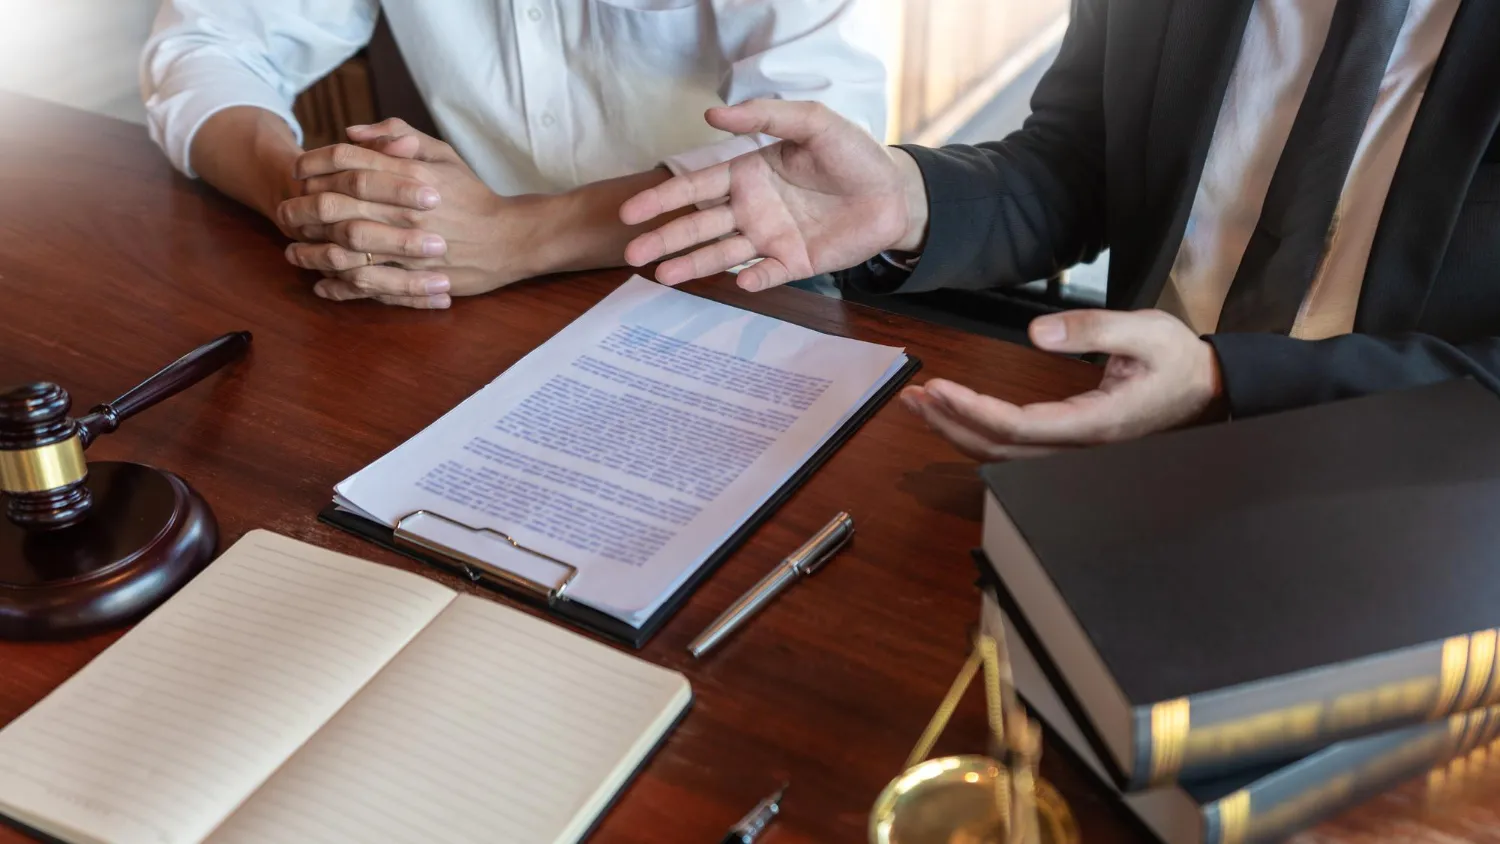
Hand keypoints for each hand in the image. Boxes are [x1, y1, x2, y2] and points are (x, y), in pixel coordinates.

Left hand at [277, 119, 544, 308]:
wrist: (511, 239)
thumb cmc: (474, 196)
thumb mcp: (442, 154)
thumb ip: (398, 135)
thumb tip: (353, 131)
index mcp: (411, 175)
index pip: (347, 162)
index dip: (314, 163)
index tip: (298, 171)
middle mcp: (405, 210)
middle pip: (333, 205)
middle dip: (299, 208)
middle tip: (283, 211)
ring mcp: (408, 248)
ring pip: (342, 249)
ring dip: (310, 251)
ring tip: (293, 251)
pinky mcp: (415, 280)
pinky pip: (366, 284)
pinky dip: (338, 287)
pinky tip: (321, 284)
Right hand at [618, 99, 927, 290]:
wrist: (894, 191)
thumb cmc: (852, 154)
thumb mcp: (812, 121)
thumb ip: (765, 114)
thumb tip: (711, 113)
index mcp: (747, 174)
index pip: (695, 188)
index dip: (662, 199)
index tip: (630, 212)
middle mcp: (751, 209)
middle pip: (698, 225)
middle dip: (664, 238)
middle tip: (632, 253)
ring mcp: (770, 238)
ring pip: (722, 253)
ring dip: (692, 264)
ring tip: (661, 275)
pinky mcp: (795, 262)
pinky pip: (767, 273)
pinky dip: (753, 278)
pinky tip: (740, 281)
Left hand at [901, 310, 1225, 460]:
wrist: (1209, 390)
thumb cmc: (1179, 360)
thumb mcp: (1145, 330)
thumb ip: (1092, 330)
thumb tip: (1037, 332)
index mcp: (1095, 423)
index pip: (1019, 425)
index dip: (974, 410)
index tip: (939, 387)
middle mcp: (1079, 448)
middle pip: (999, 449)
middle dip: (952, 423)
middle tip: (914, 394)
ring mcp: (1073, 453)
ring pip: (1002, 455)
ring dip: (957, 431)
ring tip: (919, 404)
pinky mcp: (1069, 447)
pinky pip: (1014, 449)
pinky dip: (977, 432)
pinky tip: (954, 414)